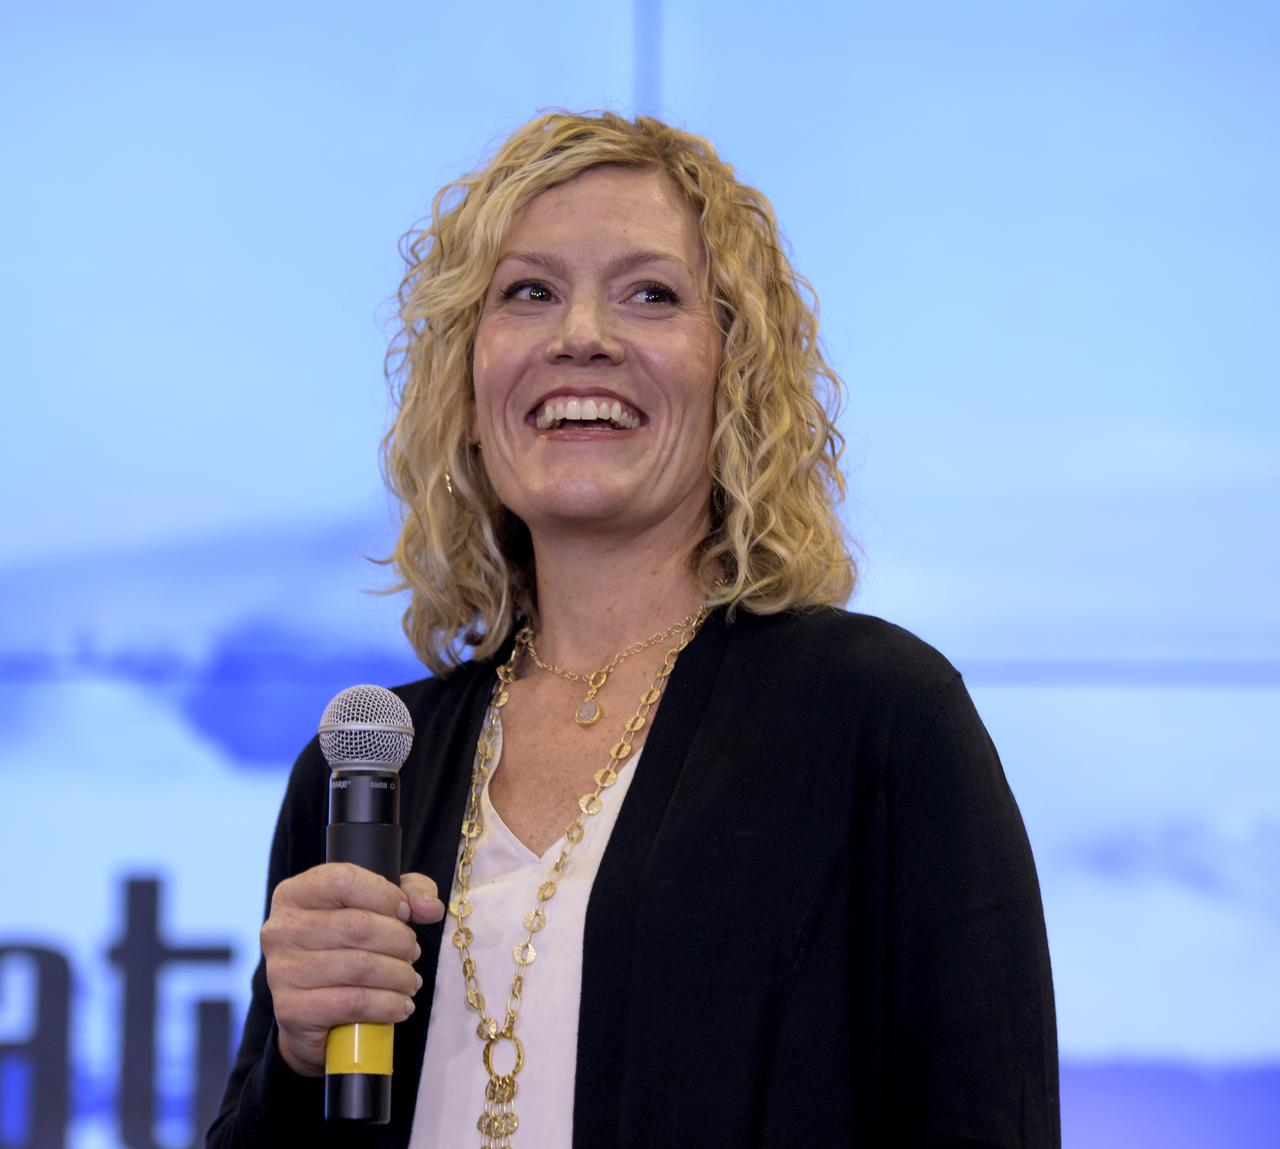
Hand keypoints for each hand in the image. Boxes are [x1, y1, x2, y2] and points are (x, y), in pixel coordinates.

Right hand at [260, 863, 445, 1076]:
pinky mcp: (291, 1010)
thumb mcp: (376, 906)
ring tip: (410, 980)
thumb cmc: (345, 947)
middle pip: (358, 926)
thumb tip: (431, 907)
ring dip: (399, 975)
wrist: (312, 1012)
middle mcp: (281, 929)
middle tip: (413, 953)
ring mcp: (282, 971)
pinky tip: (400, 1006)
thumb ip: (408, 893)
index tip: (404, 913)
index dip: (385, 895)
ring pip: (360, 967)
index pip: (344, 880)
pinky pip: (353, 1003)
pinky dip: (387, 1005)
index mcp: (295, 894)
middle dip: (400, 941)